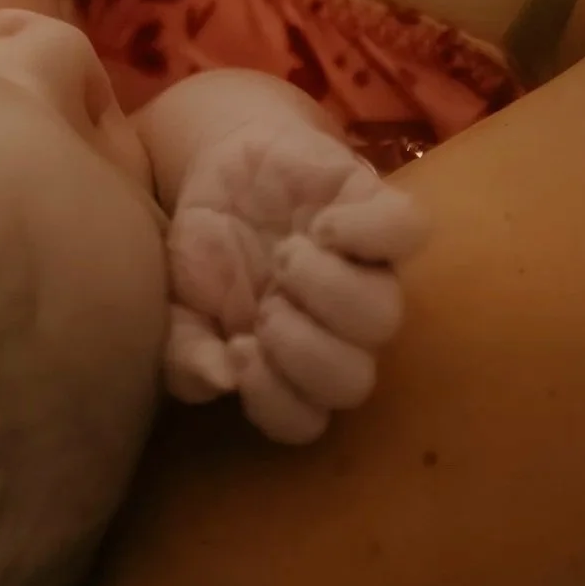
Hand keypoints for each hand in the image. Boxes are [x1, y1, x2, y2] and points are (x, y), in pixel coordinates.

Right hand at [164, 122, 425, 445]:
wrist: (221, 164)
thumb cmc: (207, 249)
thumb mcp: (175, 305)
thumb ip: (186, 353)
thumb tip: (221, 380)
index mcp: (291, 364)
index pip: (306, 421)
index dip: (275, 398)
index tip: (239, 348)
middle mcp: (338, 329)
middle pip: (354, 381)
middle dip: (304, 352)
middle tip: (266, 307)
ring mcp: (366, 270)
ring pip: (385, 315)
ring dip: (329, 292)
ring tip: (285, 256)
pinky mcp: (377, 208)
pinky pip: (409, 232)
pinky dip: (369, 232)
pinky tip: (323, 227)